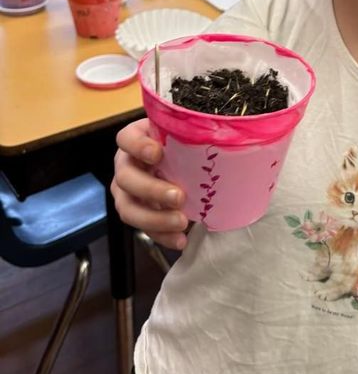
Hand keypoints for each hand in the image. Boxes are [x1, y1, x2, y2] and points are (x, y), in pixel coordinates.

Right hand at [111, 120, 188, 249]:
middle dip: (152, 190)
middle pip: (126, 178)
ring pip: (128, 208)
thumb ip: (190, 133)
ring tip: (181, 222)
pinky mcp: (137, 213)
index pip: (125, 138)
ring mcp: (127, 192)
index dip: (137, 146)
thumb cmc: (182, 144)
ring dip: (155, 219)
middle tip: (179, 197)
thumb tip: (217, 136)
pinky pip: (143, 229)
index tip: (157, 153)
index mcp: (134, 140)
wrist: (183, 164)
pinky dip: (162, 236)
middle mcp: (125, 166)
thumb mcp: (182, 134)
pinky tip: (180, 240)